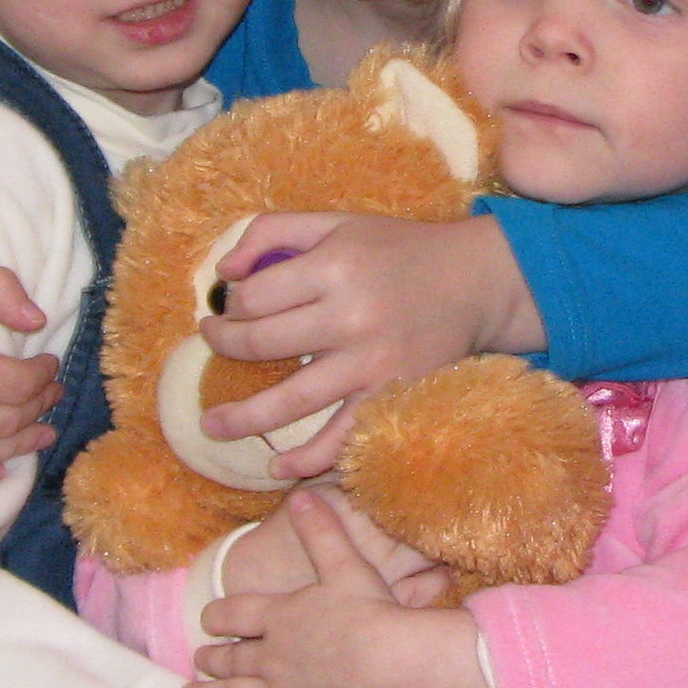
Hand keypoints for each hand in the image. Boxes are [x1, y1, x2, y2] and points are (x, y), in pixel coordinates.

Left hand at [187, 494, 498, 687]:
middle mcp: (270, 657)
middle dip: (210, 658)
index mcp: (279, 616)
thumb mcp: (345, 564)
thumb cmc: (370, 612)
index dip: (216, 615)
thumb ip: (321, 532)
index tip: (207, 620)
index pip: (233, 613)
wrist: (388, 664)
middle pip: (230, 658)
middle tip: (197, 660)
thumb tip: (301, 497)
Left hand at [197, 213, 541, 478]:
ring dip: (242, 418)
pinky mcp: (391, 397)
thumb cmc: (399, 250)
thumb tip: (223, 272)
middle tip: (212, 347)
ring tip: (212, 426)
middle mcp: (350, 316)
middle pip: (261, 344)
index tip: (229, 308)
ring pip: (289, 401)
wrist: (475, 282)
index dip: (231, 305)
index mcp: (333, 266)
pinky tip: (277, 465)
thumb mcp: (338, 222)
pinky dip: (307, 459)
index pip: (255, 296)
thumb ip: (274, 231)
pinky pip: (341, 437)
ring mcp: (371, 364)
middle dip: (223, 347)